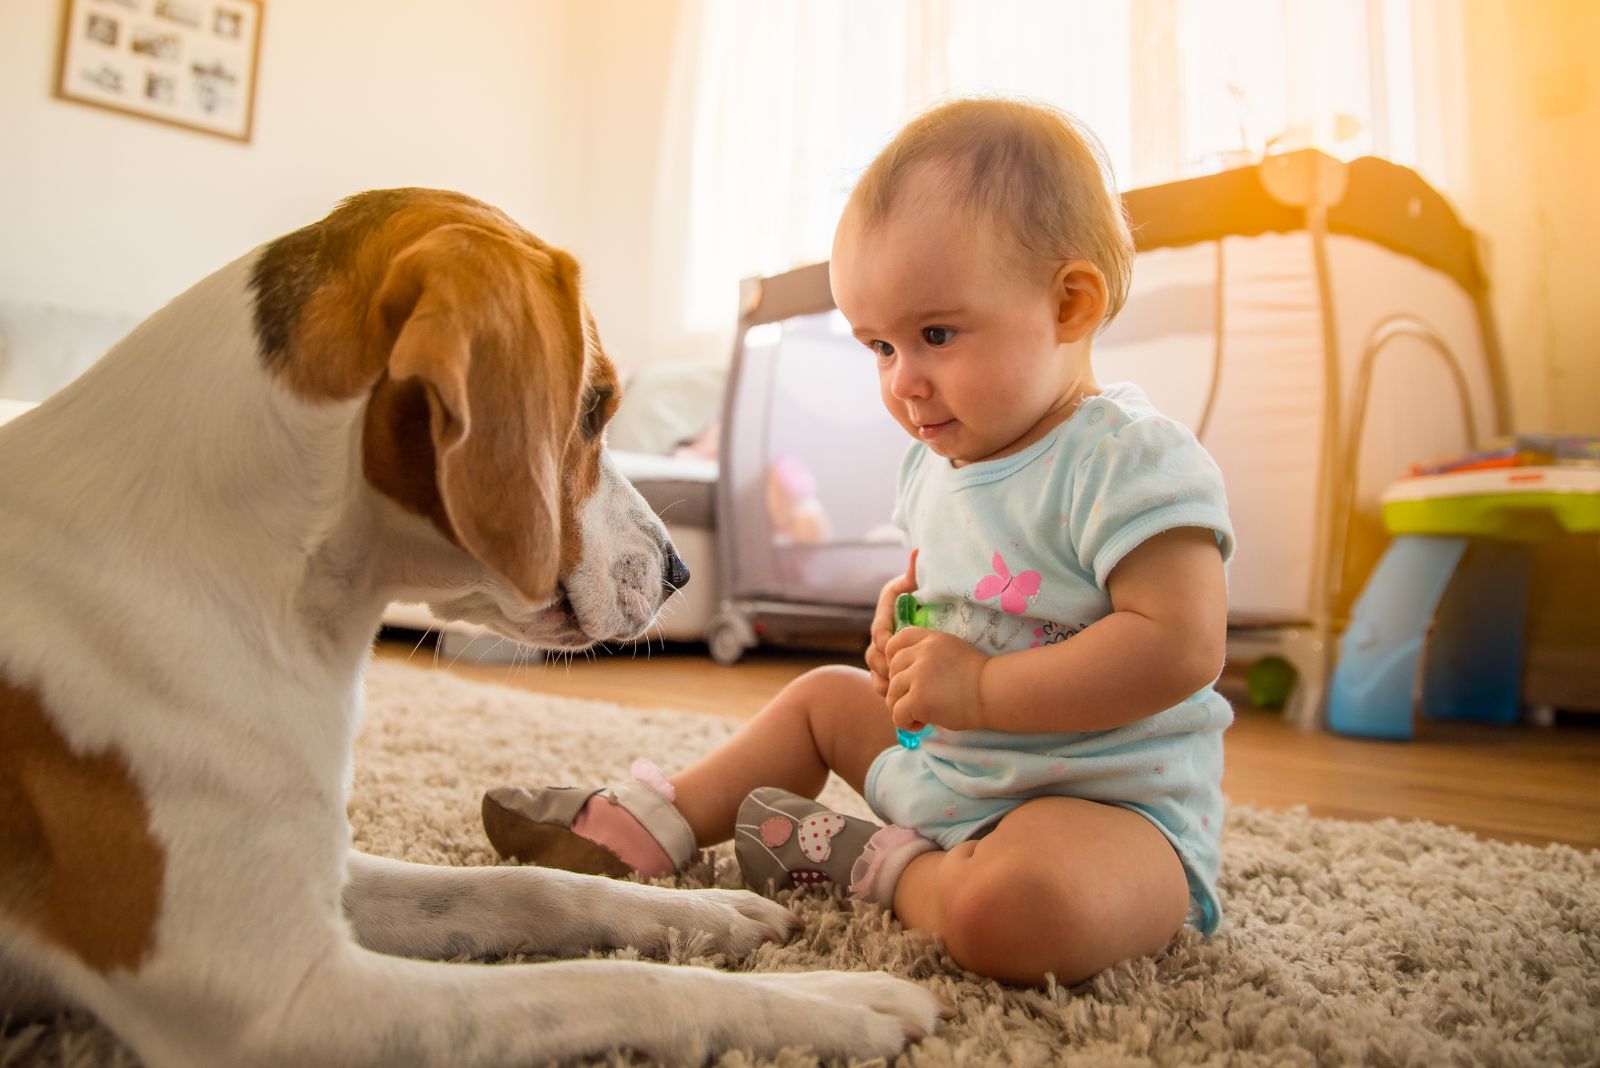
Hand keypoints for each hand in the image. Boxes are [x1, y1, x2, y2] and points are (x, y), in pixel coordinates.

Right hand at [866, 549, 917, 697]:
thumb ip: (915, 573)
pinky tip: (895, 697)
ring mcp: (885, 650)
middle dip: (884, 664)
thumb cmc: (923, 597)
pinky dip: (886, 689)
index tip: (892, 644)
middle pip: (875, 653)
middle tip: (897, 673)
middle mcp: (883, 631)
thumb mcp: (918, 586)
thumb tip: (918, 552)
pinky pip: (881, 681)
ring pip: (876, 669)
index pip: (880, 628)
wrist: (933, 618)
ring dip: (884, 679)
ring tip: (896, 689)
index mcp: (887, 612)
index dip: (884, 638)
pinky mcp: (890, 666)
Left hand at [883, 626, 987, 733]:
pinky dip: (906, 723)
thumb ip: (928, 656)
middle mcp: (923, 653)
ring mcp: (920, 674)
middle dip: (900, 688)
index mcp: (931, 639)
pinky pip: (897, 713)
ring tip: (921, 715)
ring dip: (902, 707)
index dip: (893, 659)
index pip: (895, 641)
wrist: (995, 693)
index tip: (906, 675)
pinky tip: (922, 724)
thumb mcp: (951, 653)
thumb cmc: (978, 680)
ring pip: (891, 693)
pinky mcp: (920, 698)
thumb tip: (900, 674)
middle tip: (918, 701)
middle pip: (891, 669)